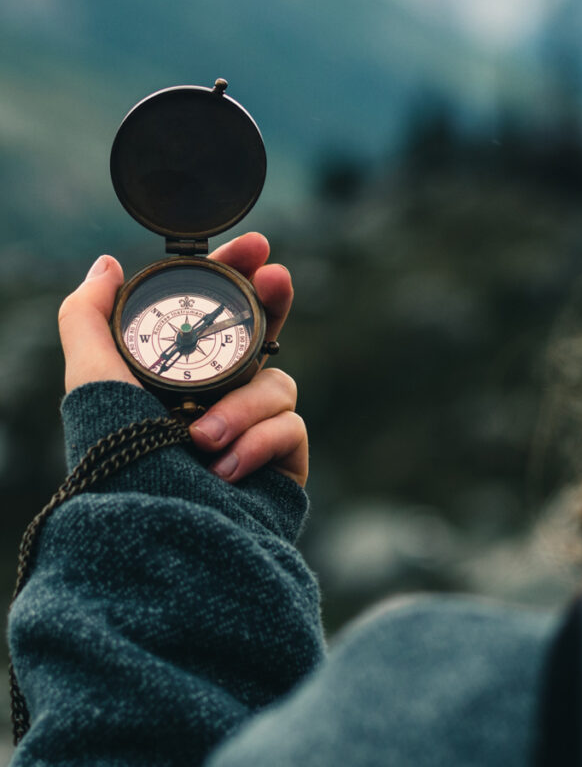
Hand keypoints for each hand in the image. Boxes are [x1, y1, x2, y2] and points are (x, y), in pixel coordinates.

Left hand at [58, 233, 307, 486]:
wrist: (155, 538)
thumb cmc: (119, 462)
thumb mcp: (91, 380)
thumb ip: (88, 316)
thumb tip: (105, 263)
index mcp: (183, 377)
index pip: (218, 314)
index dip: (239, 275)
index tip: (254, 245)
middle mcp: (222, 398)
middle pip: (266, 333)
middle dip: (274, 301)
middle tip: (277, 276)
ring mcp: (255, 429)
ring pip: (279, 382)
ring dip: (241, 406)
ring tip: (202, 439)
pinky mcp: (283, 460)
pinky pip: (290, 426)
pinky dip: (257, 442)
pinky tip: (225, 469)